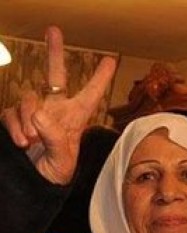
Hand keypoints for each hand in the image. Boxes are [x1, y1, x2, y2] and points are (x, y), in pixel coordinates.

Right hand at [1, 26, 116, 184]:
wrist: (35, 184)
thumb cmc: (57, 173)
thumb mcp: (63, 160)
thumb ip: (55, 138)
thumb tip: (40, 114)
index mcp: (76, 118)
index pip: (90, 94)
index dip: (100, 78)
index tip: (111, 60)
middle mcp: (56, 110)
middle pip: (55, 75)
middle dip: (54, 52)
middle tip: (54, 30)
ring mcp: (35, 113)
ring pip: (28, 99)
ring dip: (27, 120)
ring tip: (31, 141)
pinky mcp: (16, 119)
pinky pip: (10, 113)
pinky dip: (14, 126)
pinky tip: (21, 142)